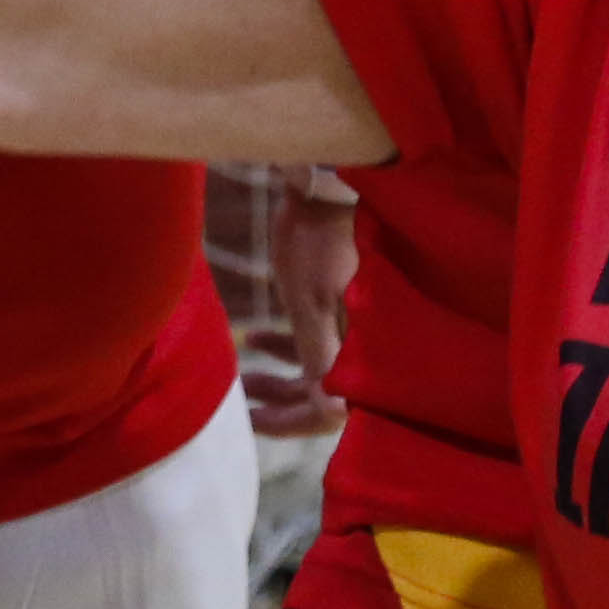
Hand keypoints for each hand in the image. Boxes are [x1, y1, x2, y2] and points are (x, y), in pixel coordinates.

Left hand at [209, 161, 355, 437]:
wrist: (326, 186)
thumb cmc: (319, 244)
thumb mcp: (312, 304)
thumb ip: (320, 357)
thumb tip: (334, 412)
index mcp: (365, 347)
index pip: (332, 410)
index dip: (293, 422)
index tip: (251, 420)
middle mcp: (365, 342)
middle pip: (323, 395)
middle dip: (281, 403)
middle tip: (242, 407)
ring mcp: (352, 323)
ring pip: (316, 369)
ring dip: (280, 377)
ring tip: (244, 377)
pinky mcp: (337, 303)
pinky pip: (314, 341)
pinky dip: (286, 345)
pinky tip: (254, 338)